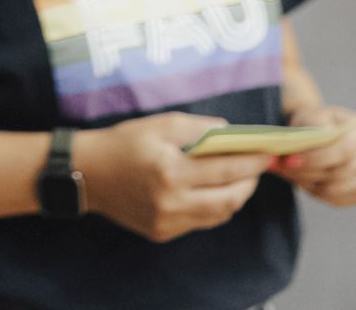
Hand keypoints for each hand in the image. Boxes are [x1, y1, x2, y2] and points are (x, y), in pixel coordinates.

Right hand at [75, 113, 273, 242]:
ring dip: (235, 196)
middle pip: (229, 199)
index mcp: (171, 171)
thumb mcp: (159, 124)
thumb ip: (198, 127)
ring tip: (240, 179)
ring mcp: (167, 222)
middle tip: (258, 167)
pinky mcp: (162, 232)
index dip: (252, 162)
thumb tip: (230, 133)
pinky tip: (212, 191)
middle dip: (250, 182)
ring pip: (218, 215)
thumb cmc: (123, 142)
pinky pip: (199, 222)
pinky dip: (213, 207)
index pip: (226, 169)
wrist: (88, 173)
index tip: (268, 153)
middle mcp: (171, 202)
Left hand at [273, 105, 355, 206]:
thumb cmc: (316, 122)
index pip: (345, 150)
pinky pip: (338, 200)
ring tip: (291, 174)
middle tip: (284, 168)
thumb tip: (298, 153)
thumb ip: (308, 130)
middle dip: (308, 172)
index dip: (316, 158)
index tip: (290, 160)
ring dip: (310, 184)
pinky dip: (318, 193)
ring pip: (338, 189)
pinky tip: (304, 181)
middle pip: (342, 172)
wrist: (322, 132)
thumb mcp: (312, 115)